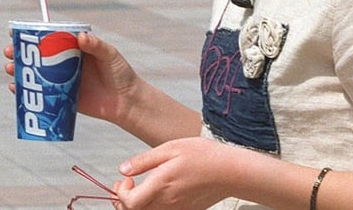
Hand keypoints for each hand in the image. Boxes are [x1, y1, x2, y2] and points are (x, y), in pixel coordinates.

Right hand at [4, 31, 138, 123]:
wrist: (126, 102)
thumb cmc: (120, 73)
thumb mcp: (109, 55)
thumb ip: (96, 45)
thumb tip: (81, 37)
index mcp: (72, 49)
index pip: (48, 39)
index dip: (31, 36)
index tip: (15, 33)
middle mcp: (63, 63)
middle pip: (36, 56)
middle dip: (19, 54)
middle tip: (8, 52)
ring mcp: (61, 81)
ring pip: (34, 74)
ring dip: (18, 71)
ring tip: (9, 69)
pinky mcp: (62, 98)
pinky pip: (40, 94)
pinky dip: (25, 92)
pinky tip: (15, 89)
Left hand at [112, 137, 230, 209]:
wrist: (231, 172)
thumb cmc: (203, 156)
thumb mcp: (170, 148)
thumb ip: (144, 161)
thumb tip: (123, 170)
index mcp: (161, 185)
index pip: (130, 203)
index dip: (121, 194)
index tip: (125, 180)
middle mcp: (167, 202)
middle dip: (123, 202)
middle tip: (125, 186)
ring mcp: (177, 209)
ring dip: (136, 205)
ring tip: (137, 189)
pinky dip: (151, 207)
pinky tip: (155, 193)